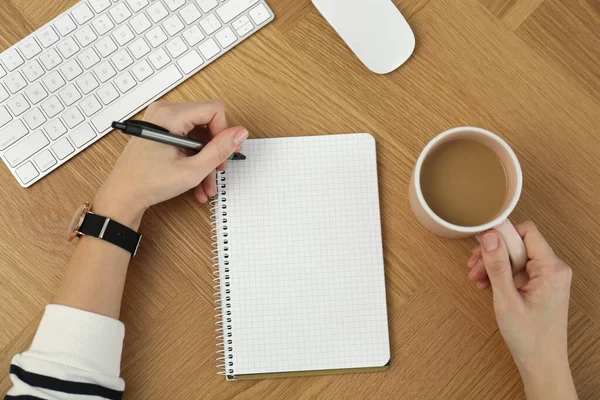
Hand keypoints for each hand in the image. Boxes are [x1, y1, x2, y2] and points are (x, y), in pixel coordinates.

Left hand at [94, 100, 247, 228]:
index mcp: (170, 115)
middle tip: (218, 172)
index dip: (224, 132)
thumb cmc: (147, 183)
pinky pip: (187, 141)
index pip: (214, 109)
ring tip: (206, 185)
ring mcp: (161, 121)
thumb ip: (220, 150)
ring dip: (205, 161)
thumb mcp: (192, 169)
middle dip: (215, 152)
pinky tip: (196, 182)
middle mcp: (165, 112)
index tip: (223, 154)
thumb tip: (240, 133)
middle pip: (207, 124)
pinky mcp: (161, 131)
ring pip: (198, 136)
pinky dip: (194, 159)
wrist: (123, 196)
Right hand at [467, 221, 576, 398]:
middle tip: (474, 266)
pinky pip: (518, 269)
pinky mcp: (541, 285)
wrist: (541, 363)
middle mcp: (554, 269)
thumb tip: (489, 237)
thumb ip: (497, 266)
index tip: (481, 242)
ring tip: (477, 278)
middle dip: (493, 253)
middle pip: (518, 244)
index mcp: (552, 269)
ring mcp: (548, 277)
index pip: (527, 232)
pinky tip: (487, 285)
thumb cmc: (529, 337)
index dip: (502, 234)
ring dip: (494, 264)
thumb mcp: (506, 299)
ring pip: (515, 257)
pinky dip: (501, 274)